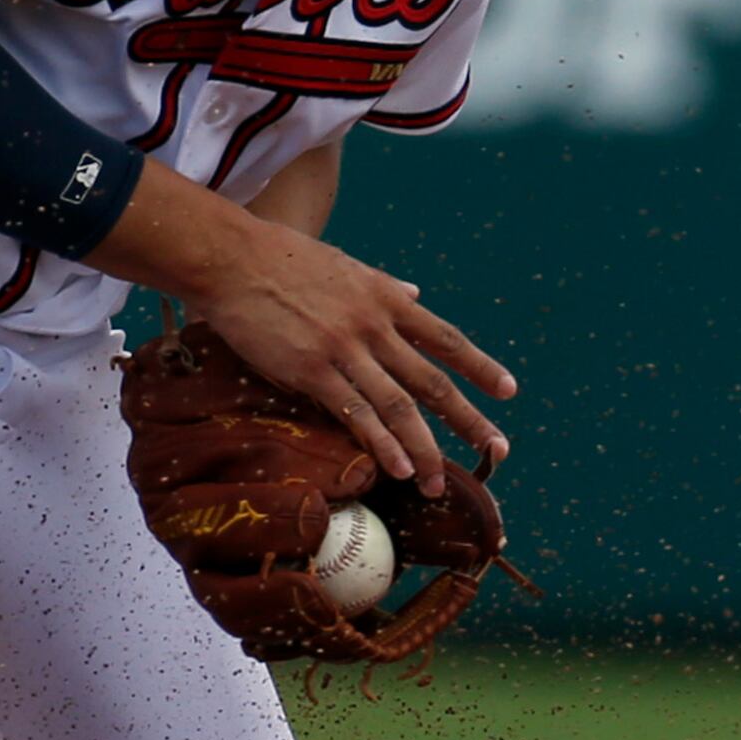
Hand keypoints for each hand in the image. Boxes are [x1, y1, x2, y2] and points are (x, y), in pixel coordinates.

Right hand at [180, 219, 513, 492]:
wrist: (232, 258)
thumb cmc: (283, 259)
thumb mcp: (347, 266)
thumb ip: (385, 288)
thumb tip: (417, 294)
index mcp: (387, 299)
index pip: (446, 339)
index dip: (480, 367)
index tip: (508, 391)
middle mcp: (375, 326)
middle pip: (432, 380)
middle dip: (468, 418)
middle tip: (498, 448)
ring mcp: (345, 349)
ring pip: (399, 406)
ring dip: (425, 448)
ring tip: (441, 481)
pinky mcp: (311, 370)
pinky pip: (355, 414)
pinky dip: (382, 444)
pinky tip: (400, 468)